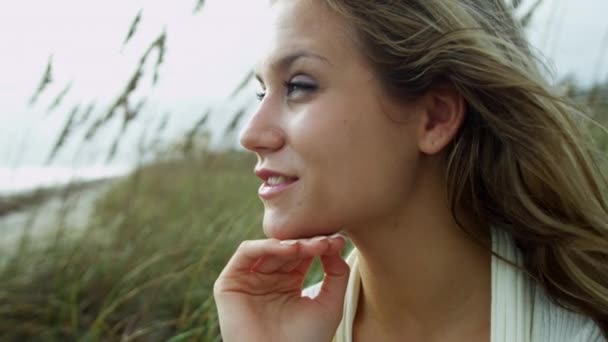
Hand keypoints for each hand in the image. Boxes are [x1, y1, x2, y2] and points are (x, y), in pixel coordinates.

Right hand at [213, 234, 349, 341]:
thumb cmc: (306, 341)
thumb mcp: (330, 304)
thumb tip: (333, 246)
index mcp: (289, 282)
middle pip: (287, 248)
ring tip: (309, 246)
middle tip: (326, 241)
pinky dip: (267, 246)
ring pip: (268, 248)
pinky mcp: (230, 283)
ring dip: (290, 243)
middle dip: (307, 241)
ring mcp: (248, 279)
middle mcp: (268, 278)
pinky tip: (289, 248)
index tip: (338, 242)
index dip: (320, 244)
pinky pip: (246, 253)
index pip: (303, 253)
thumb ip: (337, 274)